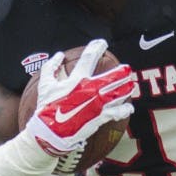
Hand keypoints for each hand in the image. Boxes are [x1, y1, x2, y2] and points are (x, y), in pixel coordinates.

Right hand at [26, 39, 134, 155]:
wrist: (50, 131)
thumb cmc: (46, 108)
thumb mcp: (45, 85)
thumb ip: (50, 68)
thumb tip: (58, 55)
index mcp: (76, 80)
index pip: (89, 58)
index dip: (96, 48)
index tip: (102, 43)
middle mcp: (89, 90)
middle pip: (110, 77)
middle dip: (120, 72)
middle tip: (127, 68)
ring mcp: (96, 104)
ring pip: (117, 94)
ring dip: (125, 88)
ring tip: (131, 85)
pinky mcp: (99, 117)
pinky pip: (116, 113)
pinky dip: (123, 110)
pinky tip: (129, 108)